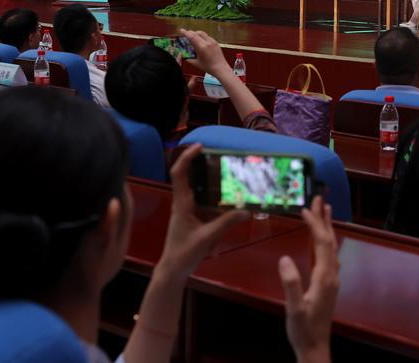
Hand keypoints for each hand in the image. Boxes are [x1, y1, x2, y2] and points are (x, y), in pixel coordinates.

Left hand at [157, 144, 249, 282]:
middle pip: (194, 179)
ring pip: (205, 196)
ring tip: (233, 193)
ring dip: (217, 197)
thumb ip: (225, 223)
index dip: (187, 157)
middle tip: (227, 163)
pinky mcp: (195, 220)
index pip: (179, 173)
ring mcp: (189, 212)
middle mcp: (184, 203)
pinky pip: (209, 210)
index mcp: (181, 203)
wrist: (173, 272)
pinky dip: (219, 214)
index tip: (200, 146)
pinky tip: (226, 228)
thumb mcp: (206, 238)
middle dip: (209, 170)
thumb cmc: (183, 253)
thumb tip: (246, 210)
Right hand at [181, 29, 230, 76]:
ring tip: (193, 38)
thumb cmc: (208, 67)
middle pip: (197, 33)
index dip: (185, 33)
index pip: (192, 36)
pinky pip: (207, 36)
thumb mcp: (196, 63)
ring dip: (197, 34)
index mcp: (201, 47)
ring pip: (203, 34)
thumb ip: (188, 58)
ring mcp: (213, 41)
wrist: (221, 68)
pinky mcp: (216, 43)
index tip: (181, 30)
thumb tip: (183, 54)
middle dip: (191, 32)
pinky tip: (201, 42)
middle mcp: (207, 42)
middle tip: (186, 34)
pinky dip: (202, 37)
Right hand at [278, 196, 339, 362]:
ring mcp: (332, 280)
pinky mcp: (329, 286)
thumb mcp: (293, 308)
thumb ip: (290, 283)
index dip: (314, 224)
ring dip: (327, 228)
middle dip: (324, 219)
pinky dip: (326, 242)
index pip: (321, 243)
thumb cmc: (303, 329)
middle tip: (320, 197)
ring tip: (324, 211)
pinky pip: (329, 256)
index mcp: (324, 277)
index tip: (305, 208)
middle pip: (330, 240)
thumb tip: (284, 258)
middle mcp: (331, 274)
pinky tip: (324, 243)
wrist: (315, 347)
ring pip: (331, 247)